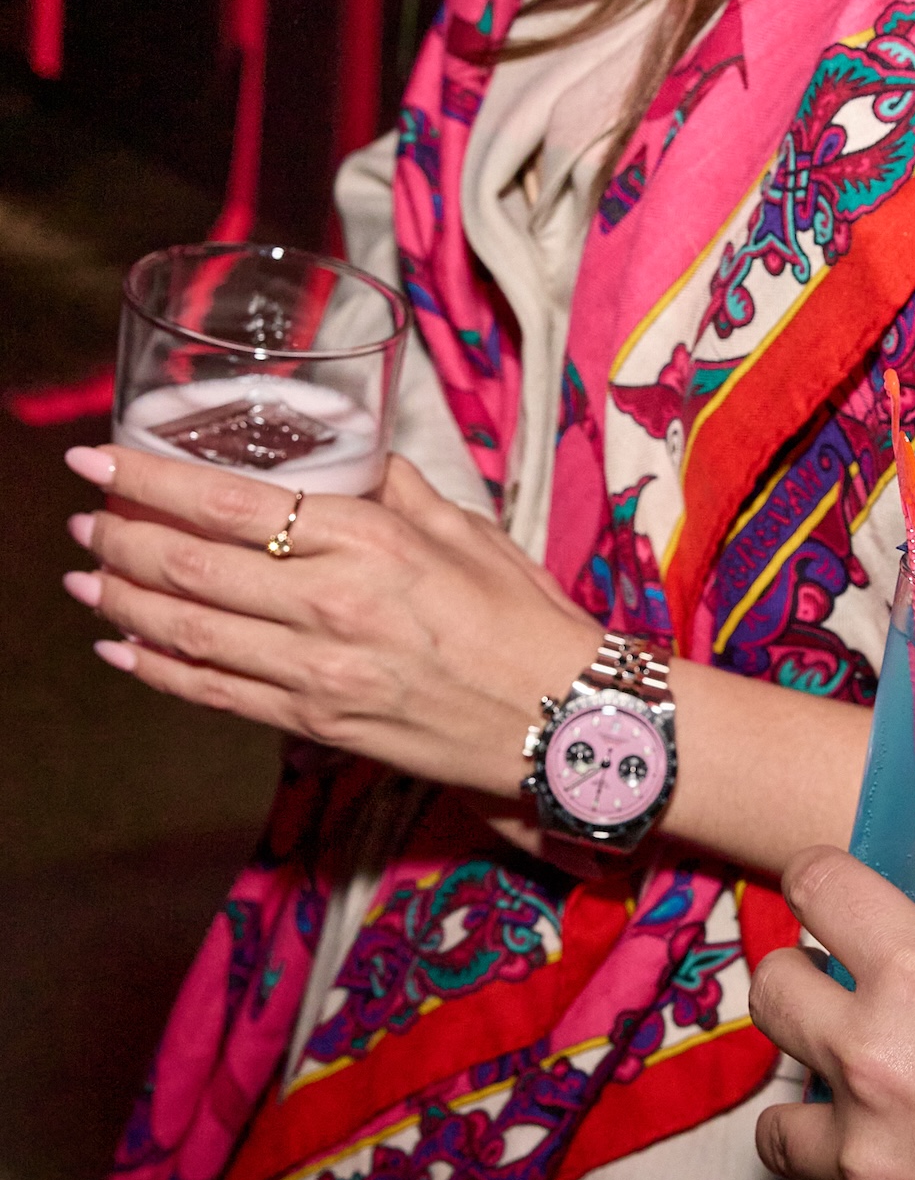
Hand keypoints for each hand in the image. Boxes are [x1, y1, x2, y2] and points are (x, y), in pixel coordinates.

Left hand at [61, 445, 599, 798]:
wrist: (567, 721)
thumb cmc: (527, 619)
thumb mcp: (467, 528)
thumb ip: (394, 490)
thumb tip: (347, 456)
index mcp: (369, 542)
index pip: (229, 505)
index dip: (146, 481)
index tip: (96, 462)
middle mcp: (332, 605)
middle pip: (188, 568)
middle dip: (116, 540)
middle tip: (81, 519)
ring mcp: (318, 672)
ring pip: (187, 633)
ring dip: (121, 602)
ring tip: (85, 578)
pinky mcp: (319, 723)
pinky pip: (215, 695)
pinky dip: (158, 669)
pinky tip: (123, 647)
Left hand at [750, 848, 914, 1179]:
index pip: (820, 890)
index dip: (819, 877)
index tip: (826, 887)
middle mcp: (873, 1065)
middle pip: (771, 995)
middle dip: (797, 982)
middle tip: (835, 992)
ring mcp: (870, 1165)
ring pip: (777, 1123)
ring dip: (813, 1104)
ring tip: (861, 1109)